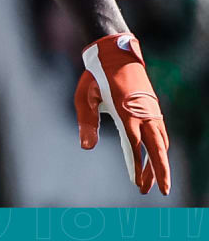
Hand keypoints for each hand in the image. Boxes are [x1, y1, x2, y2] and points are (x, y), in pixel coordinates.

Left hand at [74, 33, 171, 194]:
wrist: (116, 53)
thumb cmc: (96, 76)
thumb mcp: (85, 96)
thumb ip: (86, 122)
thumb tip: (87, 147)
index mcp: (126, 113)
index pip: (135, 147)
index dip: (137, 167)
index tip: (137, 185)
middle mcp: (143, 114)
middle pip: (157, 150)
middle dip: (159, 173)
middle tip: (161, 193)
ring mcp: (151, 111)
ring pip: (161, 143)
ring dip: (160, 163)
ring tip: (155, 182)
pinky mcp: (153, 108)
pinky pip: (161, 133)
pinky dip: (161, 148)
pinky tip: (158, 158)